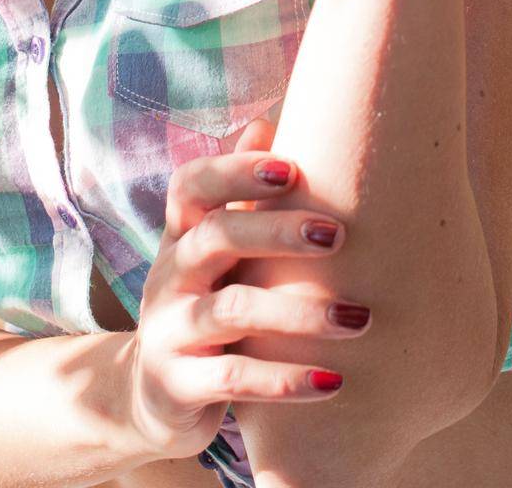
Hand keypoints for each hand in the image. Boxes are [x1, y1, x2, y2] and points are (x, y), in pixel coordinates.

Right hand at [126, 118, 367, 461]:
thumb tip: (267, 116)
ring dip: (298, 313)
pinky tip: (334, 382)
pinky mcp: (177, 385)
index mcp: (180, 234)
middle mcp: (168, 275)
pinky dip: (284, 380)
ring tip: (359, 319)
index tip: (293, 167)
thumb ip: (238, 193)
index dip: (237, 170)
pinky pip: (232, 379)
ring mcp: (168, 330)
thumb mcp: (213, 248)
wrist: (152, 395)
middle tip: (339, 234)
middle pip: (214, 237)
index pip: (192, 185)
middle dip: (277, 231)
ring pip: (229, 310)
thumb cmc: (205, 301)